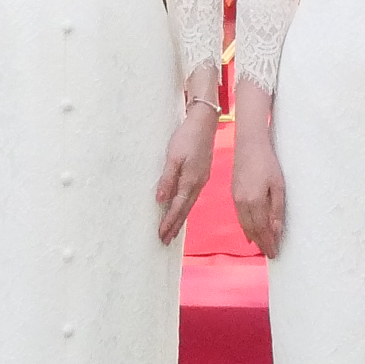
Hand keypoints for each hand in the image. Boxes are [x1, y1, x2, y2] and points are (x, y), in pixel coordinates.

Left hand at [154, 103, 220, 241]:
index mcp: (190, 181)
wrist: (204, 122)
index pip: (178, 207)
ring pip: (189, 204)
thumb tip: (161, 200)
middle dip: (175, 226)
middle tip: (165, 241)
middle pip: (184, 210)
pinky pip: (191, 196)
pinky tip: (182, 209)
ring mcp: (201, 179)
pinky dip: (185, 207)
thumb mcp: (173, 157)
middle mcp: (197, 184)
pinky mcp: (201, 174)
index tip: (161, 235)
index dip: (169, 222)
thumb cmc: (187, 137)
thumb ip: (168, 179)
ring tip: (172, 231)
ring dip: (180, 218)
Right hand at [234, 121, 286, 257]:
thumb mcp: (278, 186)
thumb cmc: (268, 162)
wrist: (249, 144)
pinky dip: (245, 227)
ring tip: (261, 246)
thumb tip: (276, 231)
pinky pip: (240, 216)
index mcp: (254, 202)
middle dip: (261, 243)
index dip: (268, 243)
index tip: (274, 254)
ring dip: (253, 236)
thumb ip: (277, 210)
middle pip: (252, 229)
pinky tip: (249, 232)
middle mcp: (242, 203)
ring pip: (244, 224)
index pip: (262, 229)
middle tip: (270, 253)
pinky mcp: (234, 193)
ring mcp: (236, 198)